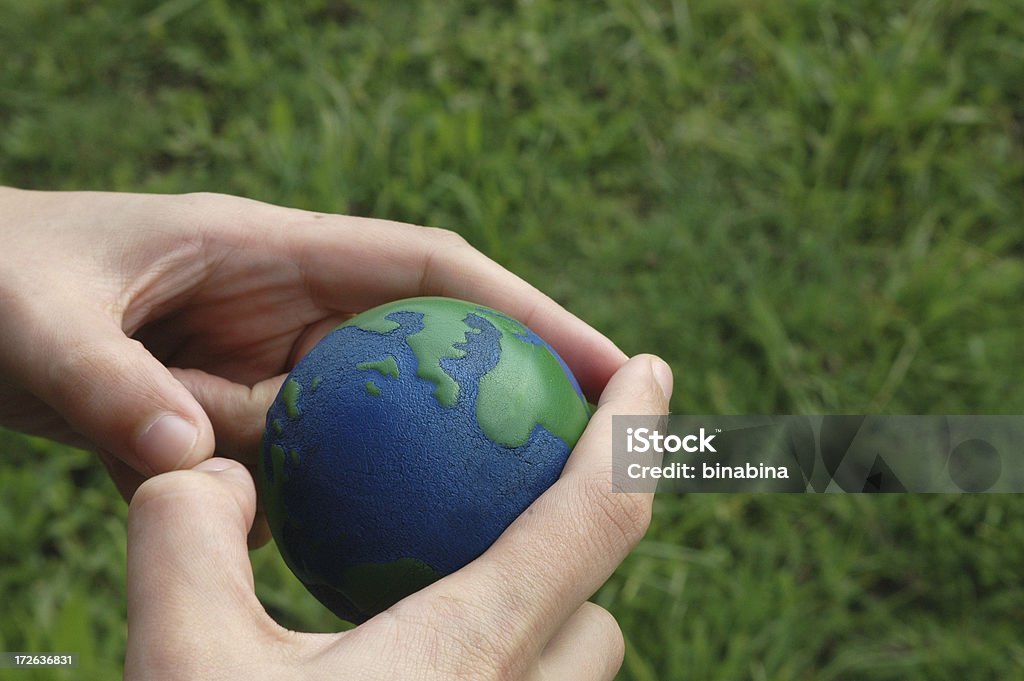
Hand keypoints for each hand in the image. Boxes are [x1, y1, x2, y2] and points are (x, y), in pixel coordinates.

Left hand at [0, 188, 624, 502]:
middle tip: (590, 458)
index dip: (526, 308)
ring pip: (368, 424)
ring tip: (487, 530)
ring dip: (416, 470)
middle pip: (427, 350)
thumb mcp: (37, 319)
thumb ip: (108, 384)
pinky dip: (329, 513)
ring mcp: (261, 370)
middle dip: (504, 394)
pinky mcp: (228, 422)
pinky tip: (359, 564)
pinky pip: (300, 472)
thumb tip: (192, 461)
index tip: (603, 360)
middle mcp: (285, 309)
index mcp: (270, 250)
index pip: (428, 270)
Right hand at [125, 354, 671, 679]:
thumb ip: (187, 532)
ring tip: (448, 617)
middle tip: (495, 529)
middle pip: (596, 619)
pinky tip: (411, 679)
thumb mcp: (177, 660)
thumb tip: (216, 471)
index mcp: (468, 653)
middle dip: (569, 562)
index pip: (594, 516)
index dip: (635, 430)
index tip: (656, 370)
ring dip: (537, 636)